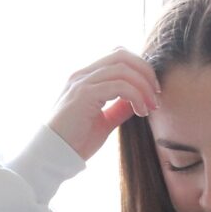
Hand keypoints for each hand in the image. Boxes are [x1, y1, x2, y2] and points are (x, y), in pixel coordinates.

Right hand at [47, 46, 161, 162]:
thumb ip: (119, 108)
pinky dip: (136, 96)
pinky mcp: (84, 94)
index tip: (152, 92)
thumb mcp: (104, 122)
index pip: (118, 57)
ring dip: (143, 86)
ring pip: (123, 68)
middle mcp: (83, 74)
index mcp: (86, 78)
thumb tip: (139, 100)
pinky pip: (119, 85)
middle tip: (156, 96)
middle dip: (145, 72)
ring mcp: (82, 82)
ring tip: (150, 107)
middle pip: (123, 55)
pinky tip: (140, 111)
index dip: (140, 69)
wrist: (54, 155)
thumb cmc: (76, 142)